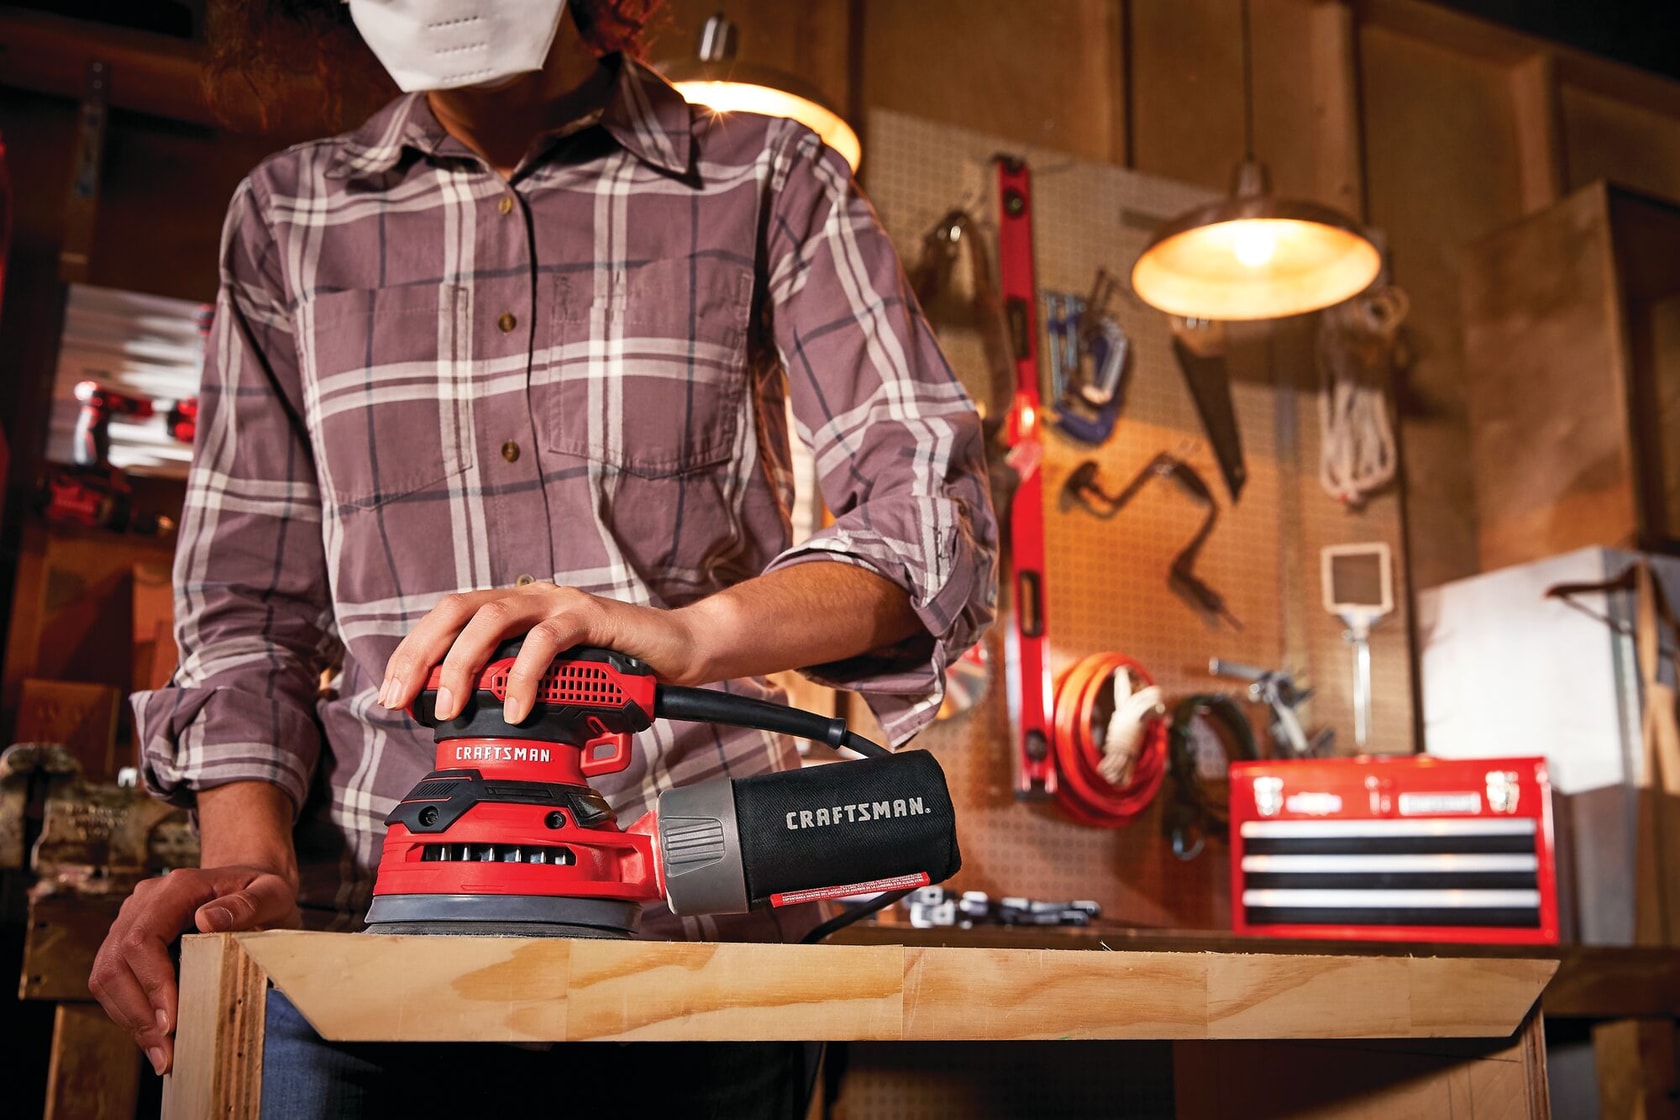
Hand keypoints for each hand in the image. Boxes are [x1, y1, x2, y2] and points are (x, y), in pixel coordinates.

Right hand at [90, 865, 300, 1074]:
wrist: (248, 885)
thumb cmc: (261, 890)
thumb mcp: (271, 892)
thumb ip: (249, 904)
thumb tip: (207, 920)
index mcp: (175, 888)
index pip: (142, 939)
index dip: (151, 984)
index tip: (172, 1022)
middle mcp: (143, 903)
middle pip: (115, 964)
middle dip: (138, 1014)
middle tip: (165, 1053)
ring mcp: (130, 923)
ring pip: (106, 978)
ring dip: (131, 1020)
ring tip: (162, 1054)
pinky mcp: (128, 945)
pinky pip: (115, 984)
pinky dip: (132, 1014)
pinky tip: (157, 1038)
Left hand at [379, 583, 706, 723]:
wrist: (676, 651)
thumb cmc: (613, 667)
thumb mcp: (551, 682)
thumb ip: (513, 686)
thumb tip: (463, 717)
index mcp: (513, 611)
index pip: (446, 619)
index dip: (412, 652)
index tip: (392, 695)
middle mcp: (529, 598)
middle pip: (457, 610)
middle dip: (421, 655)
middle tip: (403, 700)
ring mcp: (558, 603)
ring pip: (492, 618)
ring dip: (463, 664)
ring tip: (451, 708)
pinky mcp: (590, 615)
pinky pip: (547, 641)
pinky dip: (524, 676)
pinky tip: (517, 709)